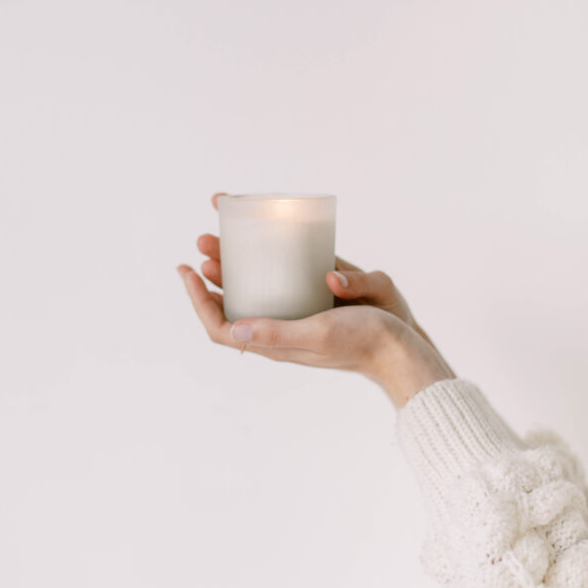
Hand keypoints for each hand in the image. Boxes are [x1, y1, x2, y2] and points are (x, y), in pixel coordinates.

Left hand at [177, 193, 456, 407]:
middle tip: (204, 240)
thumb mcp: (317, 334)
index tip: (186, 268)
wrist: (402, 350)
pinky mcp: (317, 307)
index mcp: (274, 342)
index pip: (221, 327)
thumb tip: (233, 330)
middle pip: (235, 303)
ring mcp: (299, 319)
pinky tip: (270, 249)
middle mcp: (281, 331)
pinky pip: (283, 286)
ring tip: (224, 237)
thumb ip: (277, 334)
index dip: (197, 300)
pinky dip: (268, 266)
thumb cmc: (362, 343)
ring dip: (237, 266)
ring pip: (258, 291)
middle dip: (215, 272)